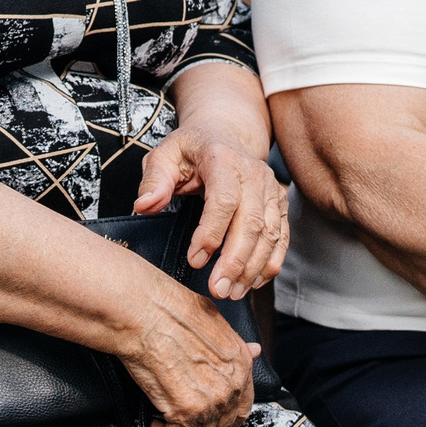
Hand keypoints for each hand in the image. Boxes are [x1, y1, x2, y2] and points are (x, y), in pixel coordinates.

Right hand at [116, 274, 258, 426]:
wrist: (145, 313)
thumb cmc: (170, 310)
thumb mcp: (214, 321)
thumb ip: (234, 344)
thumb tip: (253, 350)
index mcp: (241, 363)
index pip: (242, 406)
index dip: (222, 417)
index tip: (205, 417)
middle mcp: (233, 385)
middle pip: (223, 426)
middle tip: (181, 424)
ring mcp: (213, 401)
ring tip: (163, 425)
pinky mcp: (188, 412)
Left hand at [135, 124, 287, 300]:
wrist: (224, 135)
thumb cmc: (191, 148)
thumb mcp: (164, 155)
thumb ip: (154, 180)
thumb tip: (144, 205)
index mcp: (223, 159)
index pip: (224, 200)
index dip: (211, 233)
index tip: (195, 260)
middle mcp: (254, 174)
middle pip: (252, 223)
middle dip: (235, 261)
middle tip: (218, 289)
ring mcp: (271, 190)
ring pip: (270, 234)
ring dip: (253, 268)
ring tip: (233, 292)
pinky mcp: (279, 205)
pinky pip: (282, 238)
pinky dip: (270, 263)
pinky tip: (254, 282)